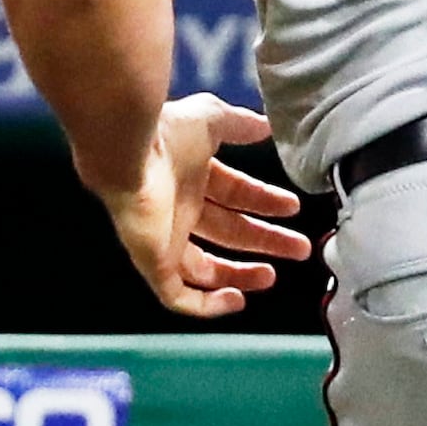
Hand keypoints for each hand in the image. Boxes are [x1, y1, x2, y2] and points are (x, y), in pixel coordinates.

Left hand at [98, 96, 307, 317]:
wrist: (126, 154)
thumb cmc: (166, 136)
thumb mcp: (212, 120)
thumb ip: (239, 123)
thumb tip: (267, 128)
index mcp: (191, 179)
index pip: (234, 196)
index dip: (265, 203)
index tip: (294, 208)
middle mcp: (178, 211)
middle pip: (227, 234)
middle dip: (265, 241)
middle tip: (300, 248)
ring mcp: (164, 240)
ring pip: (204, 269)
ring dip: (239, 275)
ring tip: (271, 277)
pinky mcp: (153, 262)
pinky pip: (177, 296)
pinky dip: (207, 305)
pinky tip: (238, 301)